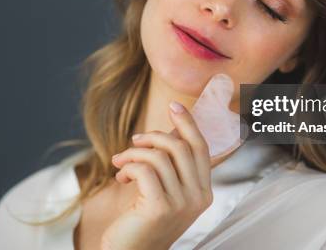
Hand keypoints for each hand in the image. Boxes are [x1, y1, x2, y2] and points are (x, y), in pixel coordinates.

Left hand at [100, 101, 214, 249]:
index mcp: (204, 191)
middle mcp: (198, 197)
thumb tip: (171, 130)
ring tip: (121, 161)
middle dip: (154, 136)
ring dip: (135, 153)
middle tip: (135, 140)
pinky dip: (129, 166)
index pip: (201, 147)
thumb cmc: (144, 220)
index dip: (188, 123)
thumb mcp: (165, 190)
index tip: (174, 105)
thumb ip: (171, 164)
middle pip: (181, 147)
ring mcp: (181, 203)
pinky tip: (121, 176)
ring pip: (159, 156)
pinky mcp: (160, 207)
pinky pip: (145, 170)